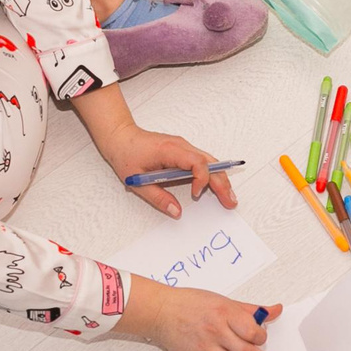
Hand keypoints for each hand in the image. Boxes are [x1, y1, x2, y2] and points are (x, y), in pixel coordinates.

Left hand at [103, 124, 236, 219]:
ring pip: (210, 161)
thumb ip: (158, 198)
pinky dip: (212, 173)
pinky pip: (203, 160)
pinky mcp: (183, 150)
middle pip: (210, 162)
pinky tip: (217, 185)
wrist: (120, 137)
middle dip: (222, 183)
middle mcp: (181, 146)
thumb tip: (176, 212)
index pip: (197, 162)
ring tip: (229, 196)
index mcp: (170, 150)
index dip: (201, 179)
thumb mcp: (137, 181)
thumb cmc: (126, 155)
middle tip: (230, 201)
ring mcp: (184, 146)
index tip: (195, 194)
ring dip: (220, 178)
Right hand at [126, 279, 283, 350]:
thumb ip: (250, 309)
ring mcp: (206, 349)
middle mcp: (216, 332)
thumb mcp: (223, 300)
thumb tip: (276, 310)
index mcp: (224, 313)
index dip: (262, 338)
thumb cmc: (191, 303)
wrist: (160, 312)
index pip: (252, 331)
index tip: (264, 340)